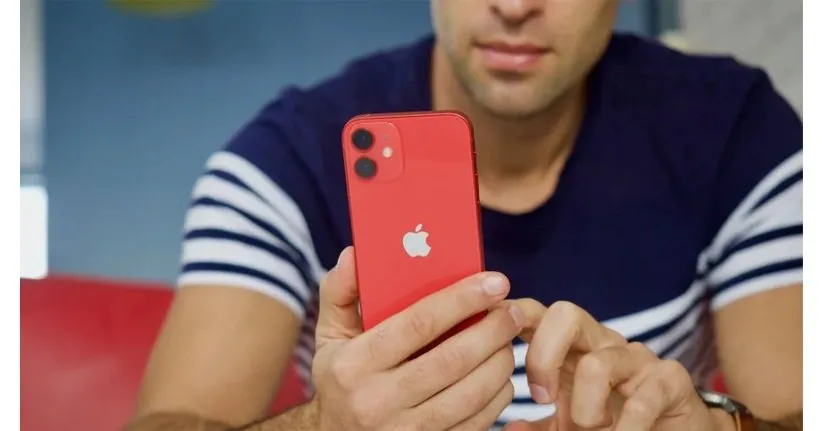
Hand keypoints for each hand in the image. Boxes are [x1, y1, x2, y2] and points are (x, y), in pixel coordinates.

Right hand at [311, 247, 524, 430]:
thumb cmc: (340, 379)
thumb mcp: (330, 336)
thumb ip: (339, 292)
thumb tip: (355, 254)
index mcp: (354, 364)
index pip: (418, 324)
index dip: (462, 300)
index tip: (494, 282)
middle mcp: (378, 401)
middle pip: (453, 360)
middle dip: (492, 330)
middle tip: (512, 309)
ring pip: (470, 394)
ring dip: (500, 362)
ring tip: (510, 338)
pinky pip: (474, 422)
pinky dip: (496, 396)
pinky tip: (501, 374)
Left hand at [503, 300, 731, 430]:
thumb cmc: (614, 424)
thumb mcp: (568, 426)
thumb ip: (539, 427)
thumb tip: (510, 428)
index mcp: (571, 348)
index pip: (537, 313)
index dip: (511, 315)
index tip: (492, 340)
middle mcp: (602, 343)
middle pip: (565, 314)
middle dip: (544, 355)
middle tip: (541, 397)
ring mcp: (637, 359)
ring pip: (598, 363)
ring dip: (585, 408)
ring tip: (592, 429)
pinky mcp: (671, 381)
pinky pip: (646, 395)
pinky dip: (627, 426)